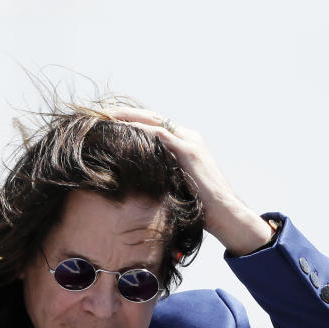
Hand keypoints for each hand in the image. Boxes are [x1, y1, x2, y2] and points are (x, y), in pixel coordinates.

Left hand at [104, 106, 274, 255]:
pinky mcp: (189, 151)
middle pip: (152, 118)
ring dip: (128, 117)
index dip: (133, 122)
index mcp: (187, 144)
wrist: (227, 215)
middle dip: (126, 114)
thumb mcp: (178, 187)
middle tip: (101, 113)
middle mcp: (190, 138)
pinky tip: (121, 128)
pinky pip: (159, 134)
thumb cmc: (202, 209)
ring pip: (154, 121)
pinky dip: (138, 130)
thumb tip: (140, 182)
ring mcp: (190, 142)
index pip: (156, 126)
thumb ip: (164, 176)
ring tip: (105, 116)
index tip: (110, 123)